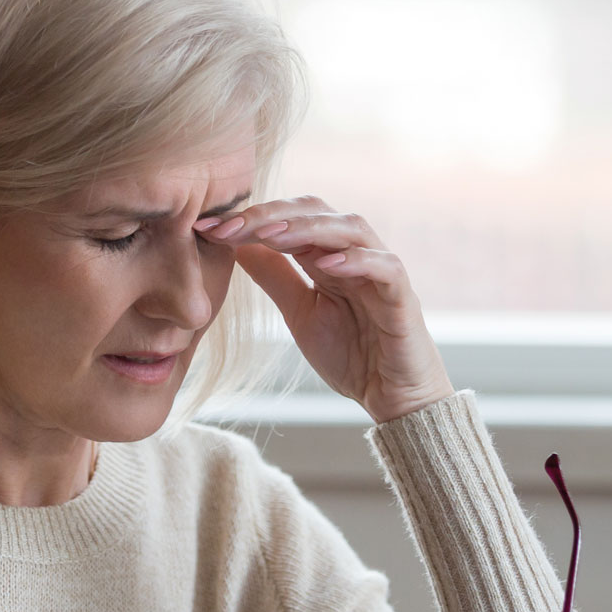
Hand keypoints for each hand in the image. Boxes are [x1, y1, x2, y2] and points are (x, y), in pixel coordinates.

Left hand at [196, 195, 454, 422]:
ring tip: (271, 235)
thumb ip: (275, 277)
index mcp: (328, 256)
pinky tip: (326, 264)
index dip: (251, 218)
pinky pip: (385, 267)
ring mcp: (381, 271)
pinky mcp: (403, 297)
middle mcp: (355, 254)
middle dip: (271, 215)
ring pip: (350, 229)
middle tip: (230, 225)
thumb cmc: (353, 355)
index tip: (207, 228)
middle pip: (316, 212)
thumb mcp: (300, 313)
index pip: (290, 219)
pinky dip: (358, 260)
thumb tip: (237, 244)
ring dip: (308, 228)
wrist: (391, 399)